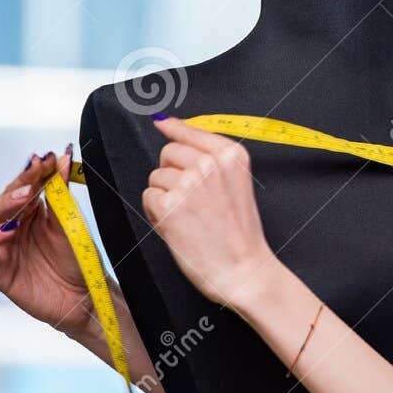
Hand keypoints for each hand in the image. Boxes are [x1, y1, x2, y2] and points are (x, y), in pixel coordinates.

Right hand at [0, 149, 94, 333]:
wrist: (85, 298)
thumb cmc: (77, 261)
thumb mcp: (70, 224)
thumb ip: (61, 194)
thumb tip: (62, 158)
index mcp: (30, 213)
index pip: (24, 187)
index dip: (32, 172)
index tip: (47, 159)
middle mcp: (12, 227)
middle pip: (2, 201)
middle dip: (16, 187)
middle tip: (33, 177)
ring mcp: (3, 248)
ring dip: (3, 208)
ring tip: (23, 200)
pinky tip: (7, 231)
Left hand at [144, 114, 280, 308]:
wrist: (243, 270)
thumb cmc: (238, 232)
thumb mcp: (235, 181)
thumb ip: (206, 153)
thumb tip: (164, 121)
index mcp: (231, 155)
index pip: (188, 130)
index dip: (174, 131)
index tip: (161, 123)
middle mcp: (210, 165)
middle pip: (169, 152)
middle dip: (173, 174)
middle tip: (195, 201)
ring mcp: (189, 184)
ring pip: (157, 176)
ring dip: (166, 196)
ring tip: (189, 217)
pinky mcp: (168, 205)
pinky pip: (148, 196)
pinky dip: (157, 213)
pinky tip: (178, 226)